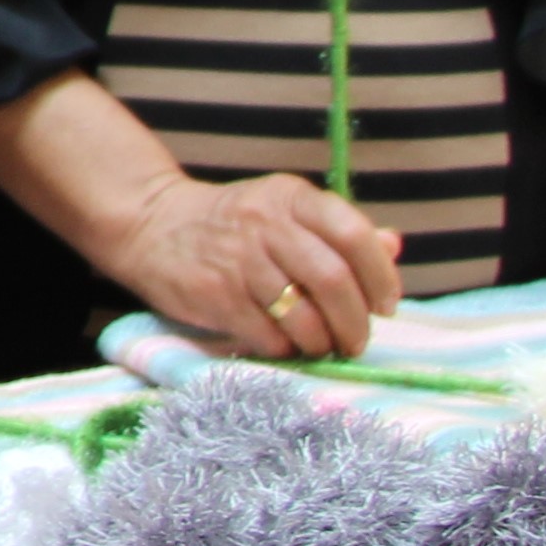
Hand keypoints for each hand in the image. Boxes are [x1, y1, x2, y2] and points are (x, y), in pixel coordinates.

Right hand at [106, 172, 403, 357]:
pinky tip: (284, 345)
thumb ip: (340, 230)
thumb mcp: (285, 211)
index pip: (354, 234)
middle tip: (357, 342)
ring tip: (322, 347)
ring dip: (321, 342)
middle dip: (355, 322)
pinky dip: (285, 349)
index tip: (385, 305)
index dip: (380, 276)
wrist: (151, 224)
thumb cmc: (233, 223)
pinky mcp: (214, 294)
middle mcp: (266, 222)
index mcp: (292, 197)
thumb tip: (394, 246)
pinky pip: (267, 335)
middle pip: (333, 281)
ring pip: (303, 316)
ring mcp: (238, 259)